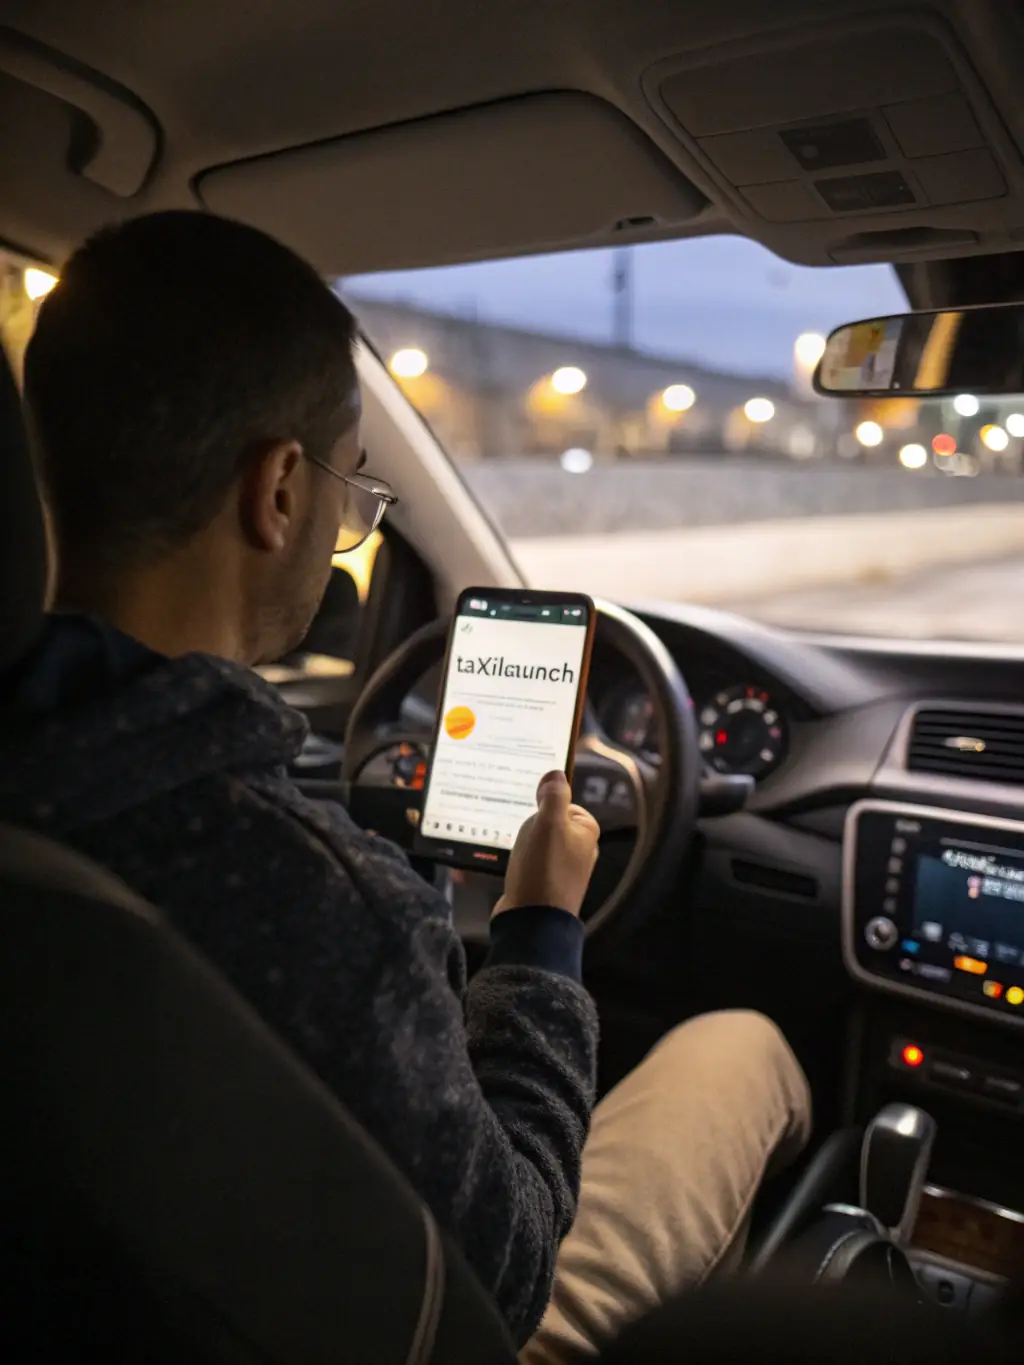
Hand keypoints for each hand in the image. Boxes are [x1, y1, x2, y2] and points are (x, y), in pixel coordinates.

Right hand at [493, 771, 599, 919]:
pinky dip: (510, 863)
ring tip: (509, 853)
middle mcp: (578, 851)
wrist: (532, 922)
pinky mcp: (542, 885)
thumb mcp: (549, 823)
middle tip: (517, 834)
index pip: (564, 803)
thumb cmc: (544, 871)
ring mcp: (560, 870)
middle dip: (526, 826)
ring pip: (532, 843)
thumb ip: (554, 795)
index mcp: (585, 833)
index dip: (544, 805)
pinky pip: (524, 865)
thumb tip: (556, 773)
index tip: (529, 812)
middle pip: (545, 823)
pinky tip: (498, 867)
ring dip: (515, 845)